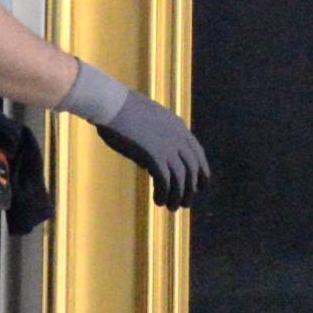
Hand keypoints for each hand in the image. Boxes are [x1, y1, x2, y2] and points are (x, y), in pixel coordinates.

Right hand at [84, 85, 212, 208]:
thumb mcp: (146, 124)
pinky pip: (165, 181)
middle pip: (192, 169)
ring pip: (181, 179)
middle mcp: (178, 137)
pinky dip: (163, 193)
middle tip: (184, 204)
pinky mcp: (155, 155)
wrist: (111, 104)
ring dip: (177, 196)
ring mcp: (168, 146)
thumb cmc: (121, 112)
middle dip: (190, 189)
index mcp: (179, 126)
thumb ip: (155, 141)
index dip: (201, 172)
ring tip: (170, 208)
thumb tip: (151, 165)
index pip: (198, 154)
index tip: (199, 186)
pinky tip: (157, 201)